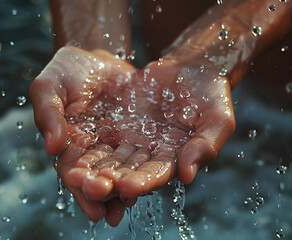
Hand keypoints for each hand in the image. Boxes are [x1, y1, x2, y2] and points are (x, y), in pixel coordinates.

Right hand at [29, 46, 136, 224]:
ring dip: (126, 188)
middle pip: (99, 177)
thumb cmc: (66, 72)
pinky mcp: (138, 136)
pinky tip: (155, 180)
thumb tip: (53, 147)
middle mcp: (93, 152)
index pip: (73, 170)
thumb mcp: (49, 86)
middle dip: (106, 193)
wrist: (96, 58)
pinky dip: (147, 168)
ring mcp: (116, 146)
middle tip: (113, 208)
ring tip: (132, 201)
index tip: (92, 193)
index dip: (81, 184)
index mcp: (68, 146)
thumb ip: (49, 113)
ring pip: (123, 171)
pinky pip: (144, 155)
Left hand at [65, 58, 234, 209]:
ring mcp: (133, 140)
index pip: (157, 174)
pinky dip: (88, 147)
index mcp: (175, 159)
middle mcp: (151, 155)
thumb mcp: (218, 118)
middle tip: (93, 188)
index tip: (127, 186)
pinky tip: (73, 153)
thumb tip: (187, 176)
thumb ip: (205, 146)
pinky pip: (101, 137)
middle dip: (111, 181)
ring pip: (111, 158)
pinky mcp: (119, 125)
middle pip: (129, 171)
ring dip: (94, 169)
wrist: (191, 68)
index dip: (143, 181)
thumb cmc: (212, 94)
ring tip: (76, 176)